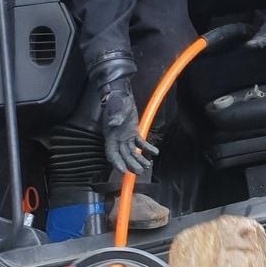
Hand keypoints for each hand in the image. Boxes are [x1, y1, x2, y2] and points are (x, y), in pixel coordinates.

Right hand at [92, 56, 156, 177]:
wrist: (121, 95)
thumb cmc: (116, 101)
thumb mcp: (116, 107)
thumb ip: (115, 116)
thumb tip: (114, 123)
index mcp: (110, 136)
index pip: (112, 153)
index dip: (116, 162)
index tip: (123, 170)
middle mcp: (117, 139)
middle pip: (123, 156)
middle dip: (130, 164)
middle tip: (140, 171)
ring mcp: (125, 137)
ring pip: (131, 152)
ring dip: (139, 159)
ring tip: (147, 165)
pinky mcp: (133, 133)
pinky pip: (140, 143)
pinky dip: (147, 148)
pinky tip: (155, 152)